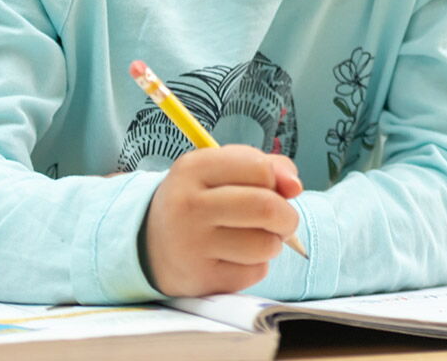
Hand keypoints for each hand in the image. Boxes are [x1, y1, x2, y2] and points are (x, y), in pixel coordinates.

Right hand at [142, 145, 301, 296]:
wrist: (150, 243)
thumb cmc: (200, 199)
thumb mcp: (221, 170)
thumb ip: (265, 167)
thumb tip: (295, 185)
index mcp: (194, 168)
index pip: (259, 168)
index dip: (276, 179)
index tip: (271, 187)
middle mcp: (189, 205)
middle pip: (266, 208)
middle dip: (287, 216)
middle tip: (283, 220)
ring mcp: (192, 245)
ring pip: (265, 244)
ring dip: (273, 242)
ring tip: (256, 237)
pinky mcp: (201, 279)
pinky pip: (254, 272)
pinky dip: (257, 264)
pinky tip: (237, 257)